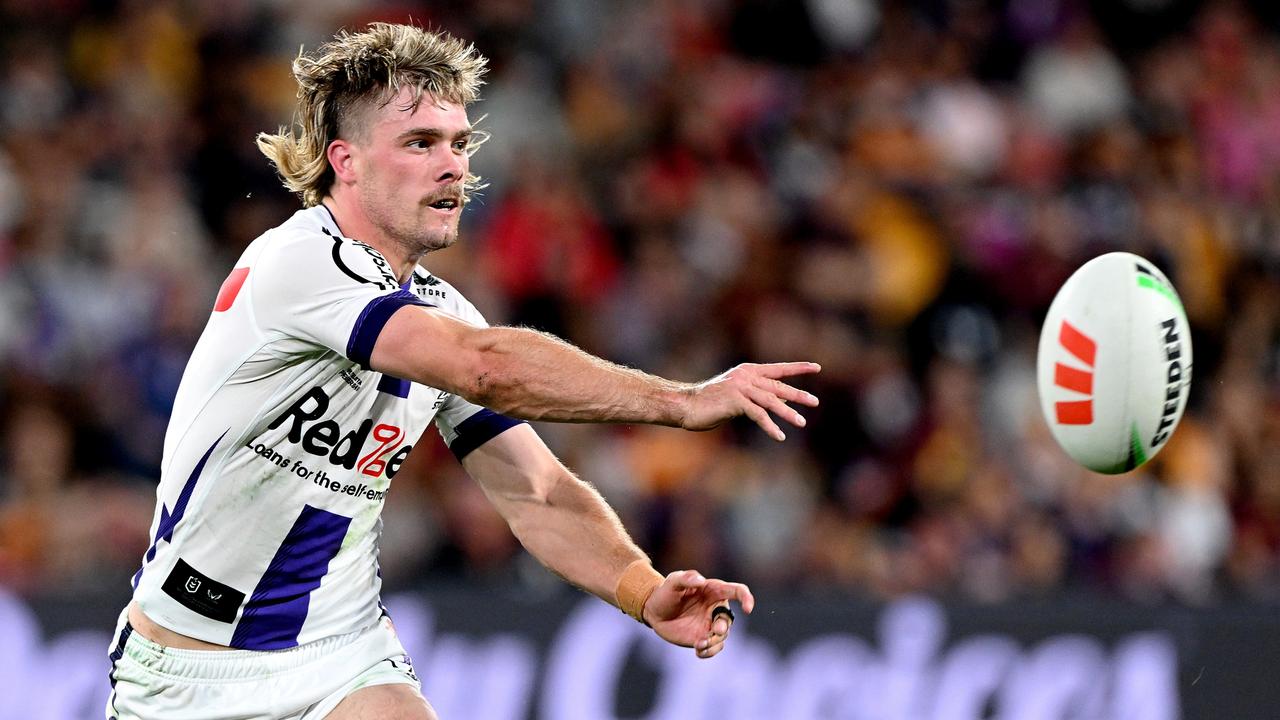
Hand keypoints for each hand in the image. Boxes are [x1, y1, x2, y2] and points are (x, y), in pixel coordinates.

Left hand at [642, 569, 754, 658]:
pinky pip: (714, 648)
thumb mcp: (673, 582)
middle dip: (724, 626)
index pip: (737, 591)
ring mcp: (710, 624)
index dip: (746, 598)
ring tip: (700, 644)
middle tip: (715, 630)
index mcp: (714, 591)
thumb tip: (700, 580)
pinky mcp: (703, 638)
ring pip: (722, 636)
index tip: (748, 609)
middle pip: (728, 618)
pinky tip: (699, 651)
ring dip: (714, 642)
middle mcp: (715, 608)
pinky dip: (709, 652)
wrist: (654, 612)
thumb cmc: (665, 592)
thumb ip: (686, 578)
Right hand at [681, 362, 819, 440]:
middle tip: (815, 402)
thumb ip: (754, 395)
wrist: (685, 404)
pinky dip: (770, 426)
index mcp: (747, 371)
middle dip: (798, 395)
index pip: (778, 369)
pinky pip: (758, 415)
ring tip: (801, 422)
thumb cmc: (708, 403)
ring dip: (787, 413)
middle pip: (778, 386)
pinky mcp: (736, 401)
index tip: (816, 367)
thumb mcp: (735, 395)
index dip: (798, 368)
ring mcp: (741, 387)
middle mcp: (746, 376)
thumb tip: (775, 401)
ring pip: (771, 400)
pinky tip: (779, 436)